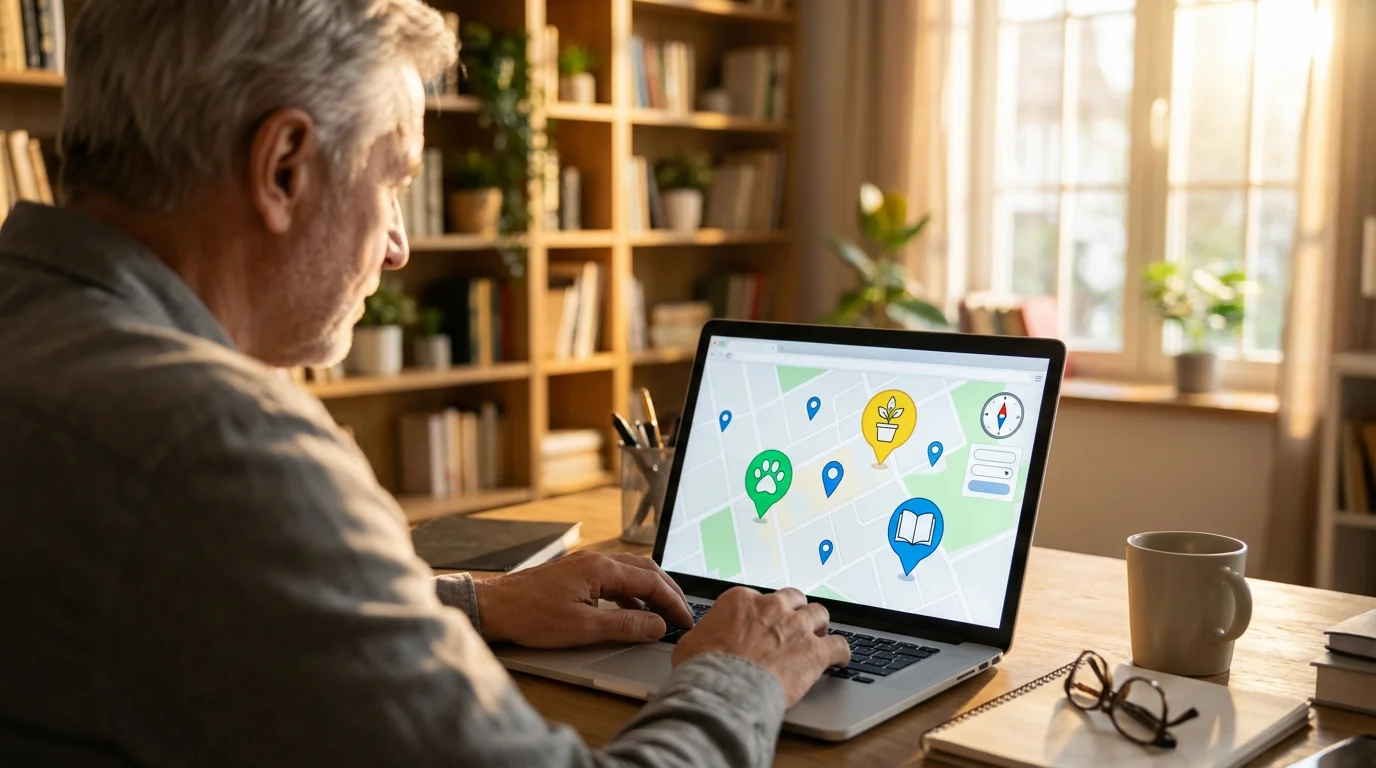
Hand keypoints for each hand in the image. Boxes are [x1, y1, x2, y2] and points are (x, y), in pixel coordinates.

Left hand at [474, 551, 694, 647]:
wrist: (494, 607)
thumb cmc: (530, 615)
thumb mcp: (583, 628)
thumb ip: (625, 626)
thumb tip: (656, 626)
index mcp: (601, 568)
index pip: (651, 581)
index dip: (672, 602)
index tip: (685, 621)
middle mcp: (596, 560)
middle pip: (646, 571)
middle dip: (668, 592)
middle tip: (682, 615)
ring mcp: (586, 565)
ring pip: (630, 573)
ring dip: (650, 593)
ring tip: (662, 614)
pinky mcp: (576, 575)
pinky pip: (614, 580)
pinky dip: (630, 595)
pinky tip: (632, 612)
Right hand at [671, 587, 850, 706]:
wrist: (724, 689)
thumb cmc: (703, 668)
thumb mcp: (691, 643)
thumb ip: (704, 635)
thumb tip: (700, 641)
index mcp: (741, 600)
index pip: (759, 599)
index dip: (763, 614)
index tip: (763, 624)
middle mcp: (772, 607)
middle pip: (794, 599)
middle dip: (795, 611)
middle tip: (794, 625)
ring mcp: (796, 627)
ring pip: (819, 614)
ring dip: (819, 626)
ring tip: (819, 637)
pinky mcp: (815, 652)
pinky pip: (839, 646)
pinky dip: (841, 652)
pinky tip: (840, 659)